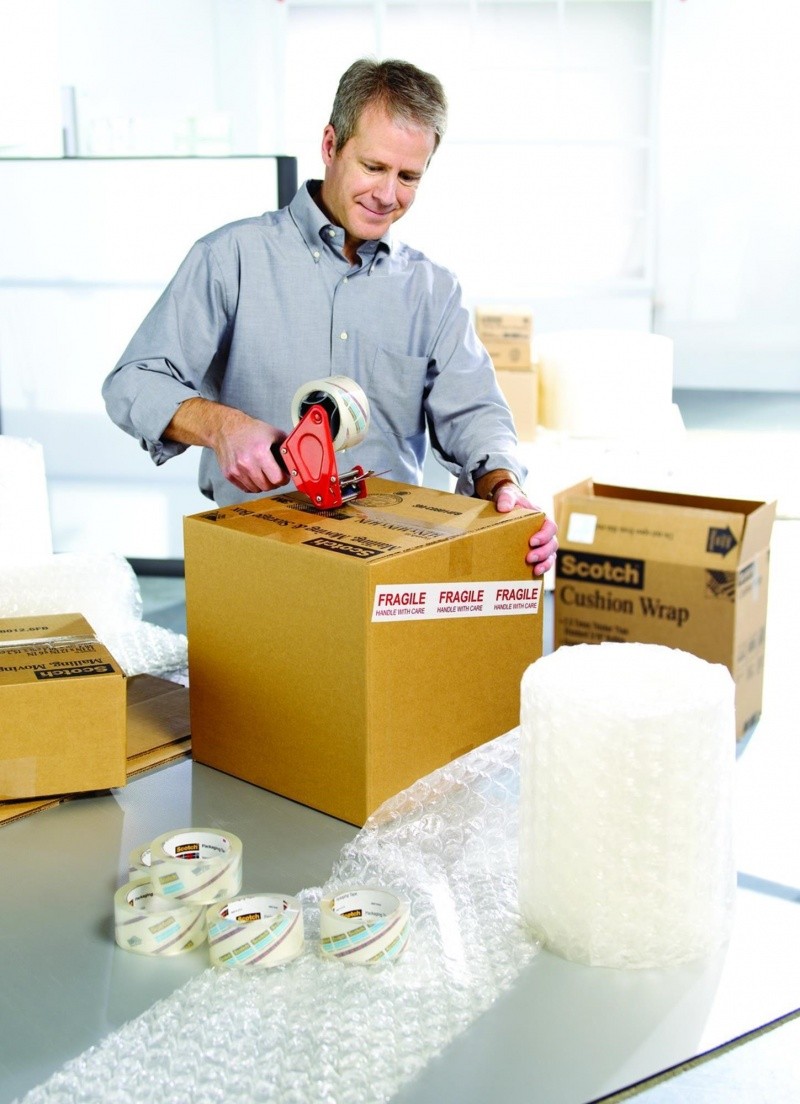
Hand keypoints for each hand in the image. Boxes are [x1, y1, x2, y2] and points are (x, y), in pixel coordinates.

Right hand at [164, 398, 289, 494]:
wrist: (226, 428)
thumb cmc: (250, 430)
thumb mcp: (273, 433)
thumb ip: (285, 448)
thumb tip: (295, 460)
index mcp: (260, 453)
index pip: (277, 479)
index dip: (284, 478)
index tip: (284, 475)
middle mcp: (247, 463)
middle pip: (267, 486)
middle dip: (274, 482)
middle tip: (275, 474)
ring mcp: (237, 470)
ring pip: (256, 489)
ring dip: (263, 484)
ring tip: (263, 473)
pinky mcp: (229, 474)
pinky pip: (245, 488)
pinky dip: (252, 484)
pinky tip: (253, 474)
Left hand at [492, 482, 557, 576]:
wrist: (505, 507)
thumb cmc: (510, 500)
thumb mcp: (508, 495)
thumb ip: (506, 498)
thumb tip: (503, 508)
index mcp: (542, 518)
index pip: (550, 527)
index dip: (544, 536)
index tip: (532, 541)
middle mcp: (545, 532)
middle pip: (552, 544)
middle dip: (543, 552)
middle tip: (530, 558)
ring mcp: (541, 543)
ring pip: (551, 555)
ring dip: (545, 563)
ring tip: (535, 569)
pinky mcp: (535, 552)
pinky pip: (543, 562)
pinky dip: (541, 568)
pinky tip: (534, 574)